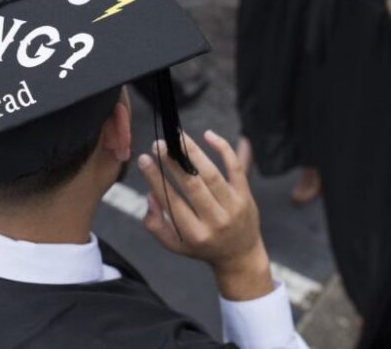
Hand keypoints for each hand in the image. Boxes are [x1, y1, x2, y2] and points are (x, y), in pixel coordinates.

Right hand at [139, 130, 273, 300]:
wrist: (240, 255)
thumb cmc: (202, 246)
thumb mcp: (175, 245)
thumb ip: (155, 224)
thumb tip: (151, 194)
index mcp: (194, 234)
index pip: (172, 201)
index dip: (156, 178)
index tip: (144, 159)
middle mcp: (215, 221)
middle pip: (192, 184)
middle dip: (173, 162)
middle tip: (158, 144)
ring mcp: (233, 207)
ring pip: (211, 174)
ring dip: (193, 152)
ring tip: (177, 136)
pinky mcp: (246, 195)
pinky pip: (236, 168)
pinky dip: (224, 149)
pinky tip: (208, 135)